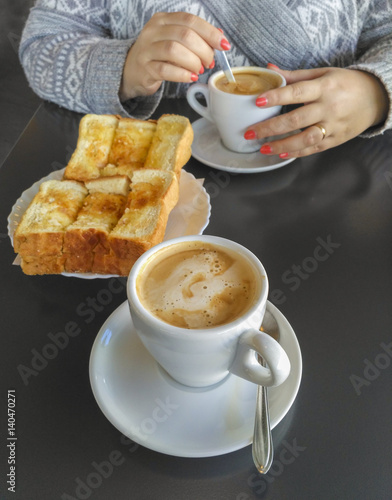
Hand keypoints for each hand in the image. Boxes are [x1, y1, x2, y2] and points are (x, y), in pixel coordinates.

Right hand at [120, 12, 228, 99]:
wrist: (131, 70)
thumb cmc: (158, 56)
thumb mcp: (175, 41)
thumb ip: (195, 37)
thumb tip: (220, 36)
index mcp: (163, 20)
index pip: (190, 20)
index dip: (210, 32)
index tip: (224, 45)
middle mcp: (153, 31)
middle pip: (184, 35)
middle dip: (203, 50)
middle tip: (210, 62)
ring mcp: (147, 49)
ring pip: (174, 50)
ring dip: (193, 62)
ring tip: (199, 70)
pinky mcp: (145, 68)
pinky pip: (165, 70)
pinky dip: (182, 74)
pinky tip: (190, 77)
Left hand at [245, 65, 388, 158]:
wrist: (375, 97)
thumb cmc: (345, 83)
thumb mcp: (322, 74)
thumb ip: (294, 76)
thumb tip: (269, 70)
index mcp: (325, 87)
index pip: (297, 92)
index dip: (276, 97)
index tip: (257, 102)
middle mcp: (329, 107)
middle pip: (296, 119)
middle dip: (270, 127)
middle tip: (250, 132)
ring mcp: (333, 126)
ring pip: (305, 139)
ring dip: (281, 145)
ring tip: (263, 148)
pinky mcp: (336, 140)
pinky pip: (314, 149)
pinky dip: (297, 153)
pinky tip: (281, 153)